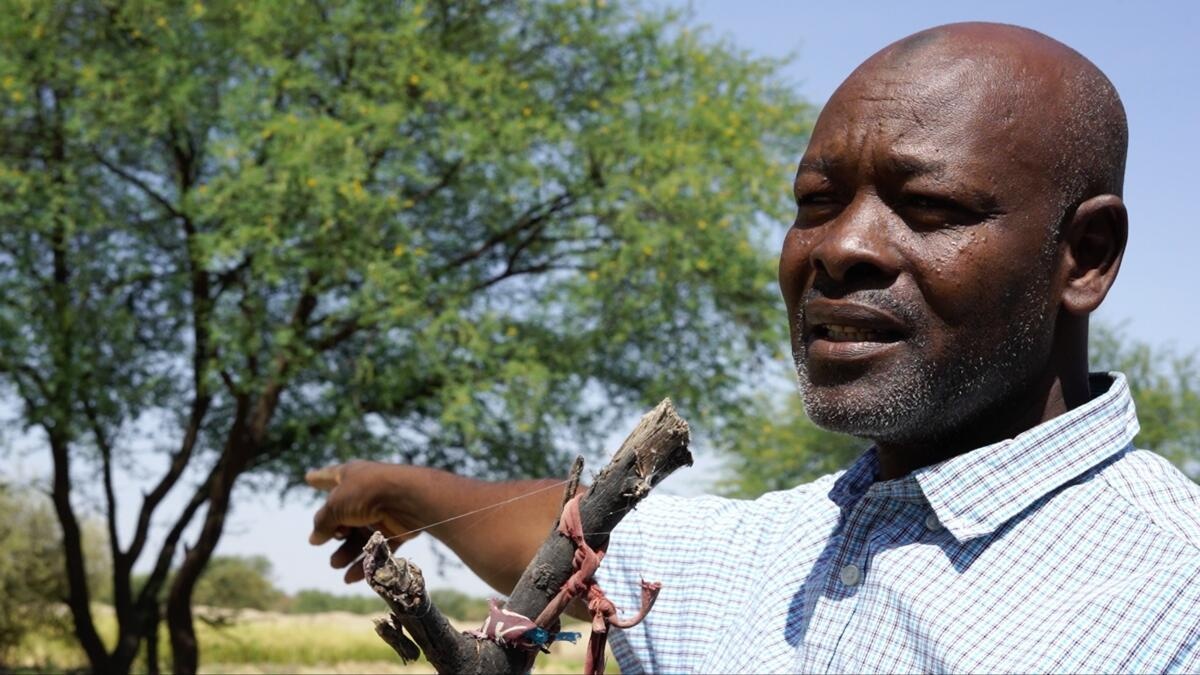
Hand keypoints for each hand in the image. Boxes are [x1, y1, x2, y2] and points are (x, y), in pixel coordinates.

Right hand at [306, 460, 424, 582]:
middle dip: (335, 532)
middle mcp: (366, 492)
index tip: (309, 478)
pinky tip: (351, 577)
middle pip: (345, 516)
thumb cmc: (367, 493)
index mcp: (351, 476)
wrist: (408, 500)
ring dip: (347, 552)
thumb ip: (323, 522)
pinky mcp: (397, 529)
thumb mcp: (335, 506)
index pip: (330, 476)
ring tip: (336, 564)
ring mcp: (382, 511)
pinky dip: (366, 563)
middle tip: (323, 543)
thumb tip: (314, 538)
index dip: (319, 478)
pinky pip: (378, 549)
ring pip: (361, 536)